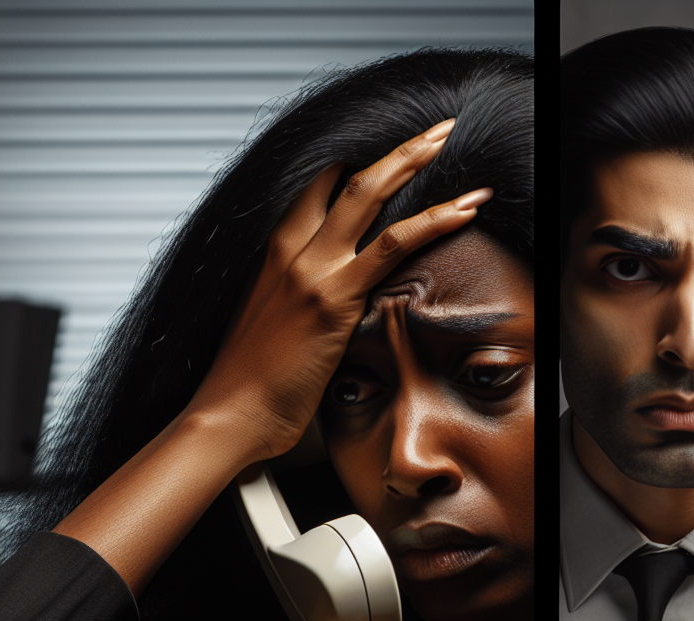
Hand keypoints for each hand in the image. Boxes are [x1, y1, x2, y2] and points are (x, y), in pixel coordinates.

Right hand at [185, 118, 493, 460]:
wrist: (229, 415)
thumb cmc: (247, 382)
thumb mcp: (269, 323)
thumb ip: (298, 296)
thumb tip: (325, 298)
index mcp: (273, 252)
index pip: (316, 187)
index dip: (355, 164)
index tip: (393, 154)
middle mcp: (289, 249)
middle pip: (345, 176)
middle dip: (396, 147)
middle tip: (434, 131)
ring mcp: (312, 269)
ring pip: (369, 193)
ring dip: (414, 159)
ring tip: (448, 140)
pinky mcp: (335, 297)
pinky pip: (393, 245)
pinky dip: (434, 221)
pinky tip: (464, 209)